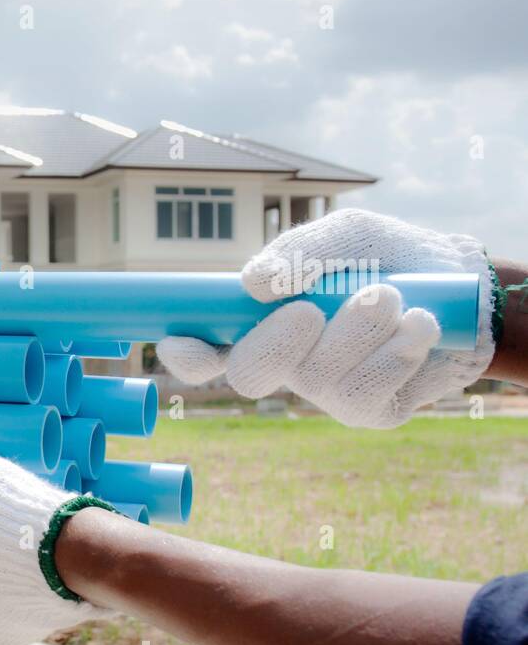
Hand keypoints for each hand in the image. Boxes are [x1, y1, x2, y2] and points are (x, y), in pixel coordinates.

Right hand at [157, 209, 494, 427]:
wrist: (463, 284)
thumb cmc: (389, 257)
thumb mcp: (346, 234)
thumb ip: (299, 251)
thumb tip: (253, 284)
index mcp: (261, 322)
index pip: (206, 349)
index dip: (187, 351)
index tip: (182, 338)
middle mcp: (285, 362)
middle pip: (247, 375)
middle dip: (274, 344)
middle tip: (309, 310)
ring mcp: (324, 391)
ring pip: (316, 379)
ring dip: (356, 330)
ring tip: (390, 296)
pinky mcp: (369, 410)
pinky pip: (364, 393)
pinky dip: (395, 352)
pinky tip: (418, 325)